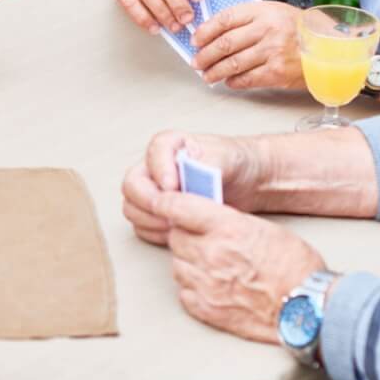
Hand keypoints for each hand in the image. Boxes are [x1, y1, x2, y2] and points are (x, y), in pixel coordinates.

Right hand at [122, 130, 272, 245]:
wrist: (247, 180)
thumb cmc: (235, 162)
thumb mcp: (226, 157)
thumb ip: (206, 164)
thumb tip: (189, 177)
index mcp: (169, 145)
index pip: (153, 153)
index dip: (160, 172)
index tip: (174, 187)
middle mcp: (155, 167)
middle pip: (132, 184)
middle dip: (149, 202)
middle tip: (171, 214)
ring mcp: (153, 190)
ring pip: (132, 207)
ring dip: (150, 221)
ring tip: (176, 226)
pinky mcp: (157, 212)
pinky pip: (141, 225)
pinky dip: (154, 233)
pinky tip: (176, 234)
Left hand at [153, 191, 326, 343]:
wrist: (307, 309)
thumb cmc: (295, 267)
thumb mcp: (265, 229)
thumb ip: (230, 222)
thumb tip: (206, 221)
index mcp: (227, 228)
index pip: (178, 208)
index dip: (166, 203)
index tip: (162, 202)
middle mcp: (211, 253)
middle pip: (175, 237)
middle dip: (185, 235)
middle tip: (202, 239)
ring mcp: (206, 283)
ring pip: (177, 264)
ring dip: (188, 261)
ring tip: (210, 264)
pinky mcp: (206, 309)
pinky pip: (183, 291)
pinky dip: (192, 287)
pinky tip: (210, 286)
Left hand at [189, 0, 304, 89]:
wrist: (327, 48)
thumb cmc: (296, 29)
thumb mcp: (273, 13)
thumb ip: (247, 19)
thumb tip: (214, 33)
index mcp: (263, 11)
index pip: (225, 19)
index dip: (205, 31)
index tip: (195, 40)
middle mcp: (266, 30)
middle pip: (225, 43)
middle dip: (205, 55)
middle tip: (196, 62)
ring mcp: (272, 52)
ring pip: (232, 64)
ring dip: (215, 71)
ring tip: (207, 75)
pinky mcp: (276, 72)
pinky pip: (247, 79)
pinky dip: (234, 81)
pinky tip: (228, 81)